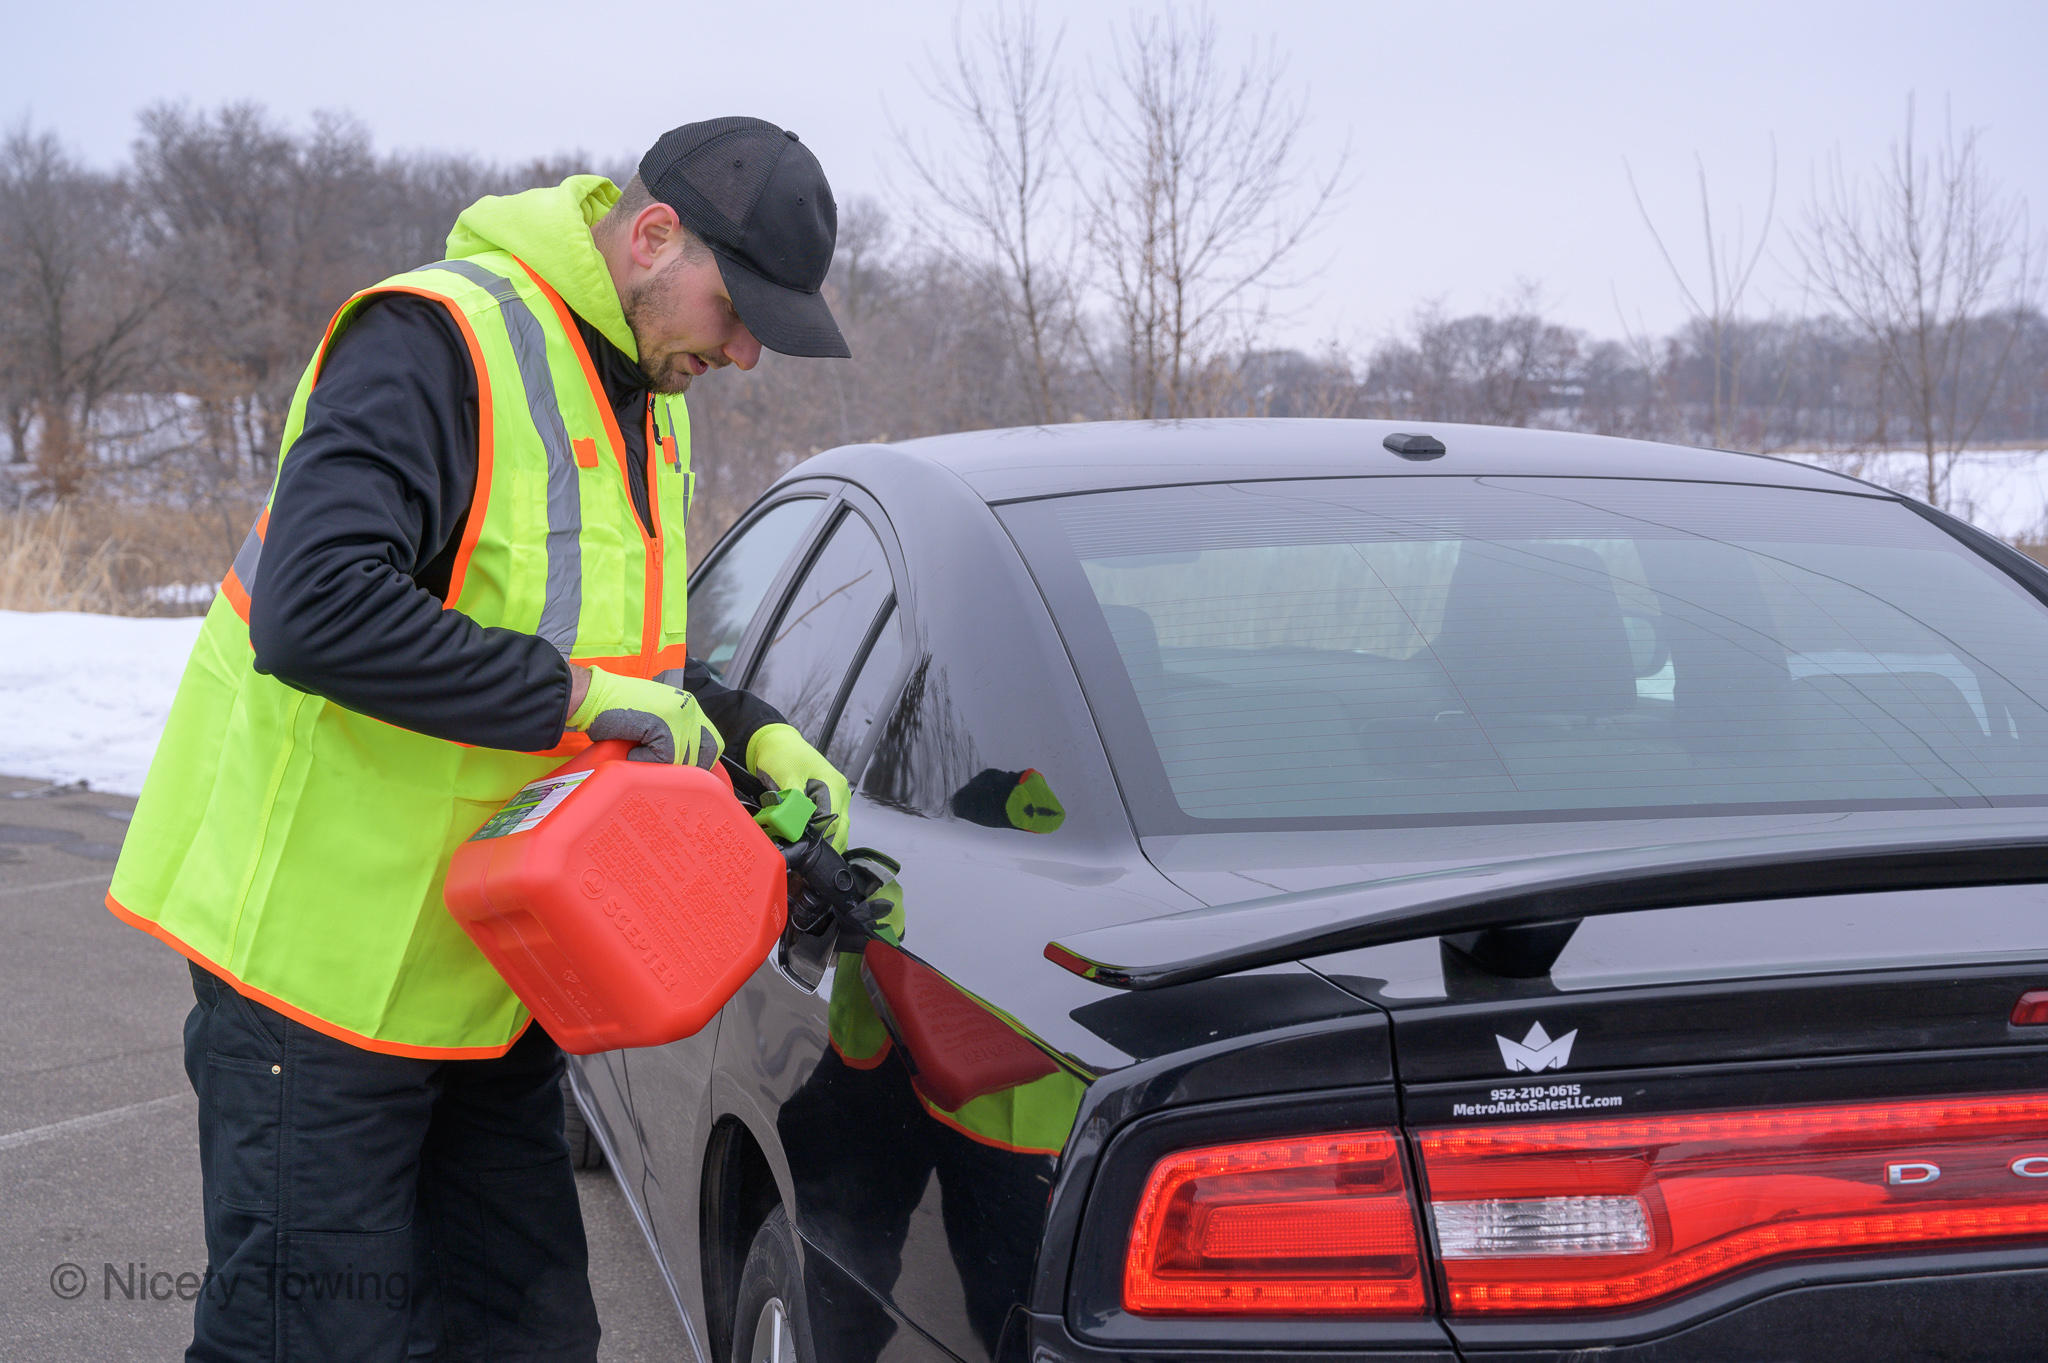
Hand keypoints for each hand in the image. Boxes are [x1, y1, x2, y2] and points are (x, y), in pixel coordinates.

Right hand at [568, 666, 722, 766]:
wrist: (591, 695)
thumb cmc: (615, 709)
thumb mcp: (653, 716)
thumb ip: (671, 732)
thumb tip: (682, 763)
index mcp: (689, 705)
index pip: (712, 742)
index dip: (699, 761)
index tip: (683, 772)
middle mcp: (689, 708)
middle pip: (703, 754)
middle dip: (683, 768)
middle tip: (659, 768)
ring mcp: (678, 716)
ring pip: (683, 759)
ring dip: (660, 765)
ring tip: (638, 753)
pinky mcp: (663, 725)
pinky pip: (664, 759)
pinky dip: (645, 761)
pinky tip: (630, 752)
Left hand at [746, 723, 850, 851]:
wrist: (776, 744)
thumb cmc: (782, 754)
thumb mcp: (787, 776)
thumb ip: (794, 802)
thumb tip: (797, 826)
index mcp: (834, 785)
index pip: (833, 822)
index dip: (816, 836)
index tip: (798, 843)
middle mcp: (840, 792)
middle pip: (840, 830)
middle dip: (822, 843)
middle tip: (801, 850)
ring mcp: (835, 798)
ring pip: (837, 830)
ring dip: (821, 840)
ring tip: (801, 845)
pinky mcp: (826, 802)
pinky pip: (828, 825)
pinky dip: (818, 834)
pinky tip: (804, 838)